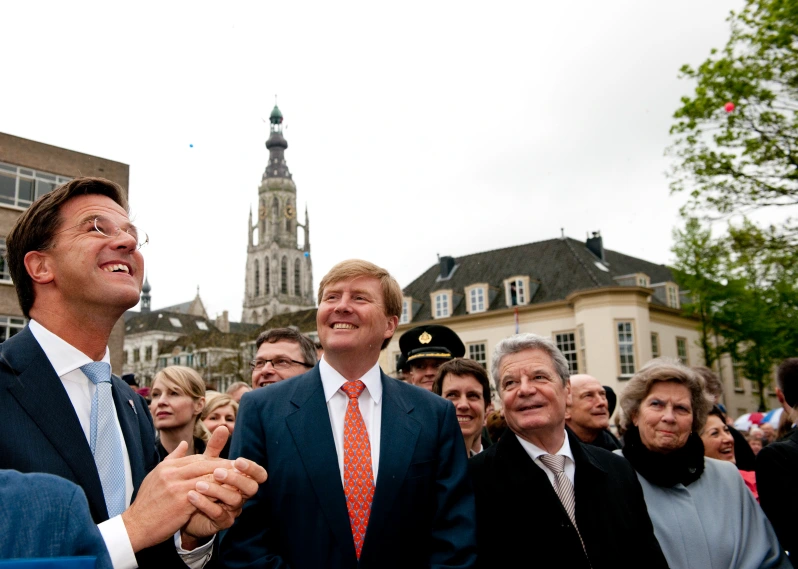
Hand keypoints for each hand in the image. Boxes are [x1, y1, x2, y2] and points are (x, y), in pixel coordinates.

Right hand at [121, 441, 228, 551]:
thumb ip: (172, 459)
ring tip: (239, 481)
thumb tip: (185, 443)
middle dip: (223, 466)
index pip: (196, 458)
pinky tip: (229, 496)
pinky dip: (219, 494)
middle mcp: (171, 473)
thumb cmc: (148, 503)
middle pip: (204, 464)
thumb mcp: (156, 476)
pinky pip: (206, 494)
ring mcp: (176, 487)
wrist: (135, 527)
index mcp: (167, 466)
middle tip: (239, 468)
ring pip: (207, 478)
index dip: (214, 461)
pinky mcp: (182, 501)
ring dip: (225, 479)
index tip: (228, 464)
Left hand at [181, 427, 267, 546]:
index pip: (259, 475)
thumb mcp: (207, 465)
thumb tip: (223, 426)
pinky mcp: (221, 523)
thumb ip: (216, 448)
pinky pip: (218, 515)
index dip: (252, 468)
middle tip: (217, 472)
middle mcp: (242, 495)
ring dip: (216, 491)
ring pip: (234, 501)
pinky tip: (191, 495)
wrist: (185, 512)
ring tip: (198, 484)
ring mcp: (233, 510)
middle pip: (251, 488)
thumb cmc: (200, 485)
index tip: (237, 461)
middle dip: (236, 478)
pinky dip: (205, 504)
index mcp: (242, 480)